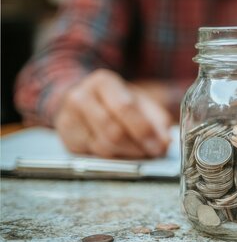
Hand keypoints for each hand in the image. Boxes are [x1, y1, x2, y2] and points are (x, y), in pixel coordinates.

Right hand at [53, 69, 171, 158]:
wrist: (86, 101)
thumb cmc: (118, 101)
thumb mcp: (141, 102)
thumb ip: (157, 121)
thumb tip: (165, 143)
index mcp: (102, 82)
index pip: (125, 108)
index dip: (144, 130)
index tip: (160, 145)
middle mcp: (80, 97)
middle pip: (112, 130)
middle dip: (137, 146)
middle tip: (154, 153)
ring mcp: (68, 119)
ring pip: (102, 147)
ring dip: (128, 155)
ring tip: (142, 153)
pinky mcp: (66, 140)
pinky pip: (93, 156)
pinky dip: (113, 160)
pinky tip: (124, 156)